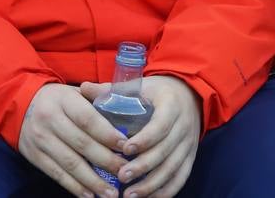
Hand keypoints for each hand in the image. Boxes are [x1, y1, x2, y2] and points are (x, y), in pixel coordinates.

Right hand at [18, 83, 125, 197]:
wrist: (20, 105)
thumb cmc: (59, 99)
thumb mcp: (76, 91)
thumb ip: (98, 97)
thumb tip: (126, 104)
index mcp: (64, 101)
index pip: (88, 119)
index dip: (107, 134)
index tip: (126, 146)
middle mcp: (50, 120)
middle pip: (81, 144)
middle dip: (106, 161)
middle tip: (125, 172)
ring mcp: (40, 140)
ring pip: (69, 164)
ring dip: (92, 181)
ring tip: (110, 192)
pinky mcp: (34, 156)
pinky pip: (56, 174)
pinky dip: (74, 187)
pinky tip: (89, 195)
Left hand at [79, 76, 200, 197]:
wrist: (188, 95)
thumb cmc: (157, 93)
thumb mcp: (139, 86)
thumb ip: (112, 90)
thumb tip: (83, 88)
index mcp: (172, 105)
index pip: (161, 124)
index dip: (145, 138)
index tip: (126, 149)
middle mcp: (184, 125)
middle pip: (166, 150)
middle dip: (144, 166)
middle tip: (122, 177)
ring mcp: (189, 143)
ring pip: (173, 167)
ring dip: (152, 184)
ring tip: (130, 195)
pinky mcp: (190, 157)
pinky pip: (180, 178)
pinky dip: (165, 191)